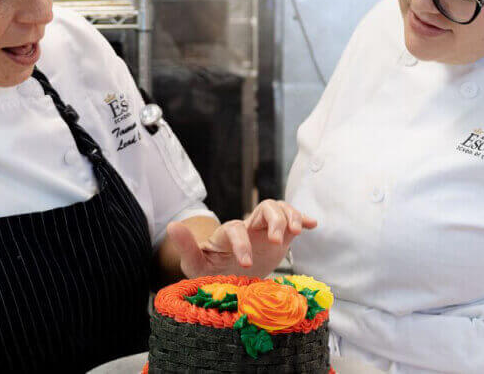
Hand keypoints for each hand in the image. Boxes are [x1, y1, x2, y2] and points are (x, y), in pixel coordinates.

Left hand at [165, 199, 316, 278]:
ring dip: (289, 216)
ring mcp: (264, 229)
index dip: (242, 243)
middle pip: (263, 208)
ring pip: (278, 208)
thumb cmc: (211, 271)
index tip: (246, 263)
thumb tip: (171, 225)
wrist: (227, 276)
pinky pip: (292, 221)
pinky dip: (302, 219)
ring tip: (296, 232)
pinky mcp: (279, 236)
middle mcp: (248, 226)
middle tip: (276, 242)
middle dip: (273, 221)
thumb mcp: (196, 264)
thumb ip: (187, 246)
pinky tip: (312, 225)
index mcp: (227, 234)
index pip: (236, 229)